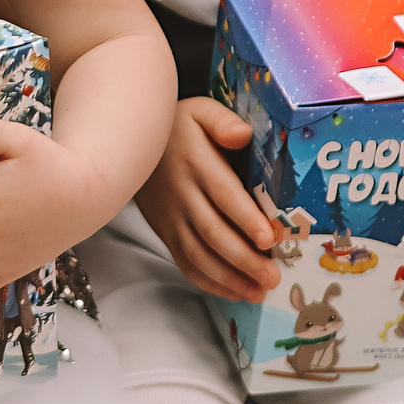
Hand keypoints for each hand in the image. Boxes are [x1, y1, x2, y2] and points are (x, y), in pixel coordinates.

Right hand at [133, 98, 279, 302]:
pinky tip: (234, 292)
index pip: (222, 193)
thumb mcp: (199, 111)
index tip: (269, 239)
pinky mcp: (165, 231)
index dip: (245, 218)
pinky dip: (208, 281)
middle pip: (212, 232)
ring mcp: (170, 216)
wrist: (131, 141)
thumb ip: (222, 120)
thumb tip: (242, 134)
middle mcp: (181, 194)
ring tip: (258, 292)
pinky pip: (184, 261)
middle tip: (272, 277)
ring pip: (198, 254)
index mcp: (195, 162)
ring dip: (229, 277)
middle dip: (243, 259)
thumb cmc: (177, 126)